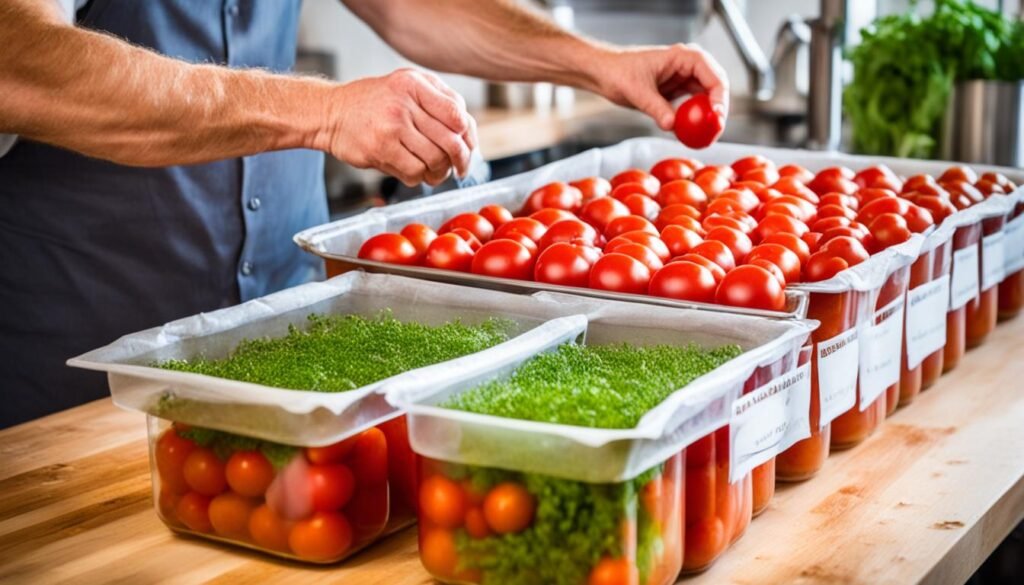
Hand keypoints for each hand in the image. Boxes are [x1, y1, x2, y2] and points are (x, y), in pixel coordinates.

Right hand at [322, 68, 476, 185]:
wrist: (330, 113)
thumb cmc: (372, 103)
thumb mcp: (405, 86)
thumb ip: (438, 100)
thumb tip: (468, 131)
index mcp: (414, 84)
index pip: (457, 114)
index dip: (469, 135)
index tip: (469, 146)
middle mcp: (403, 103)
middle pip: (450, 141)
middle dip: (461, 160)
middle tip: (460, 168)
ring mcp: (391, 127)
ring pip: (434, 160)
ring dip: (439, 172)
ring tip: (436, 172)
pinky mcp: (380, 149)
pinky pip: (414, 172)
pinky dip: (419, 177)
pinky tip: (415, 172)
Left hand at [587, 44, 729, 132]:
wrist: (604, 74)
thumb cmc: (618, 71)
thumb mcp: (638, 91)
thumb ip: (656, 108)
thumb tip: (672, 124)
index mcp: (684, 57)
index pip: (714, 76)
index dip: (720, 98)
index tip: (716, 118)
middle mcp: (689, 67)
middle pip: (716, 89)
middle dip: (718, 111)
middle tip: (715, 131)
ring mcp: (684, 80)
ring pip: (706, 100)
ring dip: (707, 118)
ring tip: (705, 136)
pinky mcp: (677, 93)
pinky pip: (692, 108)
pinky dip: (693, 121)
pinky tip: (690, 134)